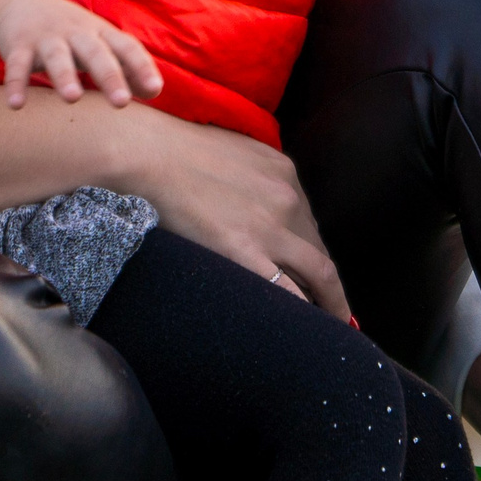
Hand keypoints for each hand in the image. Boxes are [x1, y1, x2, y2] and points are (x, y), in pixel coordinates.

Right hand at [0, 0, 162, 111]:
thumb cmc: (69, 30)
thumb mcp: (98, 41)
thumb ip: (126, 65)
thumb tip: (154, 92)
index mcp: (100, 31)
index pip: (126, 46)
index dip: (141, 66)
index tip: (154, 89)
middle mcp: (76, 32)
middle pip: (96, 52)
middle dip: (109, 76)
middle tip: (121, 102)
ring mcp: (46, 37)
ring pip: (58, 56)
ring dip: (65, 76)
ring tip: (73, 98)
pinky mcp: (18, 44)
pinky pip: (17, 65)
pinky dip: (16, 84)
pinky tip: (16, 105)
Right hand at [103, 106, 351, 320]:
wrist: (148, 154)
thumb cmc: (175, 148)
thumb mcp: (231, 150)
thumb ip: (250, 174)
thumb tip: (248, 194)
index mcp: (283, 173)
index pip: (308, 223)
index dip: (311, 252)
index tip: (313, 273)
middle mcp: (287, 199)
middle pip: (318, 250)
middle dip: (326, 283)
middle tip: (332, 309)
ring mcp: (271, 227)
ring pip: (318, 275)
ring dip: (329, 303)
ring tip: (331, 327)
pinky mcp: (246, 252)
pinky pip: (289, 293)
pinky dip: (302, 314)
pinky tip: (303, 333)